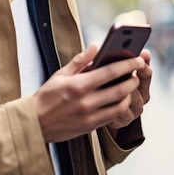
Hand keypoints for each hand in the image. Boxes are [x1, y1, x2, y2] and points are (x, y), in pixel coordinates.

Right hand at [33, 44, 148, 142]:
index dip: (127, 64)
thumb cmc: (47, 96)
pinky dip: (120, 106)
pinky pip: (113, 116)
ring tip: (130, 86)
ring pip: (121, 105)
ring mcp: (90, 116)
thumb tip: (96, 47)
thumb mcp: (60, 74)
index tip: (138, 59)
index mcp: (78, 85)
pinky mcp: (91, 127)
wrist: (35, 123)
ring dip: (129, 95)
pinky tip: (120, 99)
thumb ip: (80, 60)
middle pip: (121, 89)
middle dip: (133, 79)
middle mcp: (86, 101)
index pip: (110, 72)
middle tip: (138, 72)